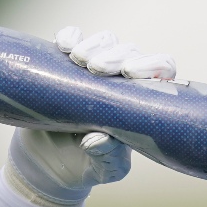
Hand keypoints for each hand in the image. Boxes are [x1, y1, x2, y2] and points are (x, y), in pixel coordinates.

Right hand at [2, 27, 175, 206]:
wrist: (45, 165)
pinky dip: (69, 36)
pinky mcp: (64, 64)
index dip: (152, 66)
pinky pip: (73, 38)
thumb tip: (100, 139)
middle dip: (116, 55)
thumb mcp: (103, 170)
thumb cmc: (86, 166)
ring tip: (78, 59)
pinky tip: (62, 46)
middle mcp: (122, 80)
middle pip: (130, 52)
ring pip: (106, 41)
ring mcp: (93, 69)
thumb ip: (109, 158)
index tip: (130, 73)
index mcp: (142, 102)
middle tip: (97, 69)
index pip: (161, 72)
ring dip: (94, 45)